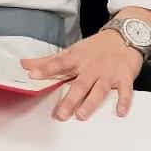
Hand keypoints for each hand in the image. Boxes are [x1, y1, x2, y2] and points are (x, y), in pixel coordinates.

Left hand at [21, 30, 143, 119]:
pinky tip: (120, 112)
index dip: (45, 69)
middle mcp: (91, 67)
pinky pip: (125, 90)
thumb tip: (25, 64)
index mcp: (77, 59)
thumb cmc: (94, 47)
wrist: (124, 36)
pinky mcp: (124, 77)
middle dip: (69, 99)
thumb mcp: (71, 51)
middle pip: (79, 84)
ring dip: (91, 102)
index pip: (59, 64)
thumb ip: (48, 61)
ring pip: (99, 89)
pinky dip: (124, 101)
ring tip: (81, 115)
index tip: (32, 75)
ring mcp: (108, 73)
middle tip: (60, 114)